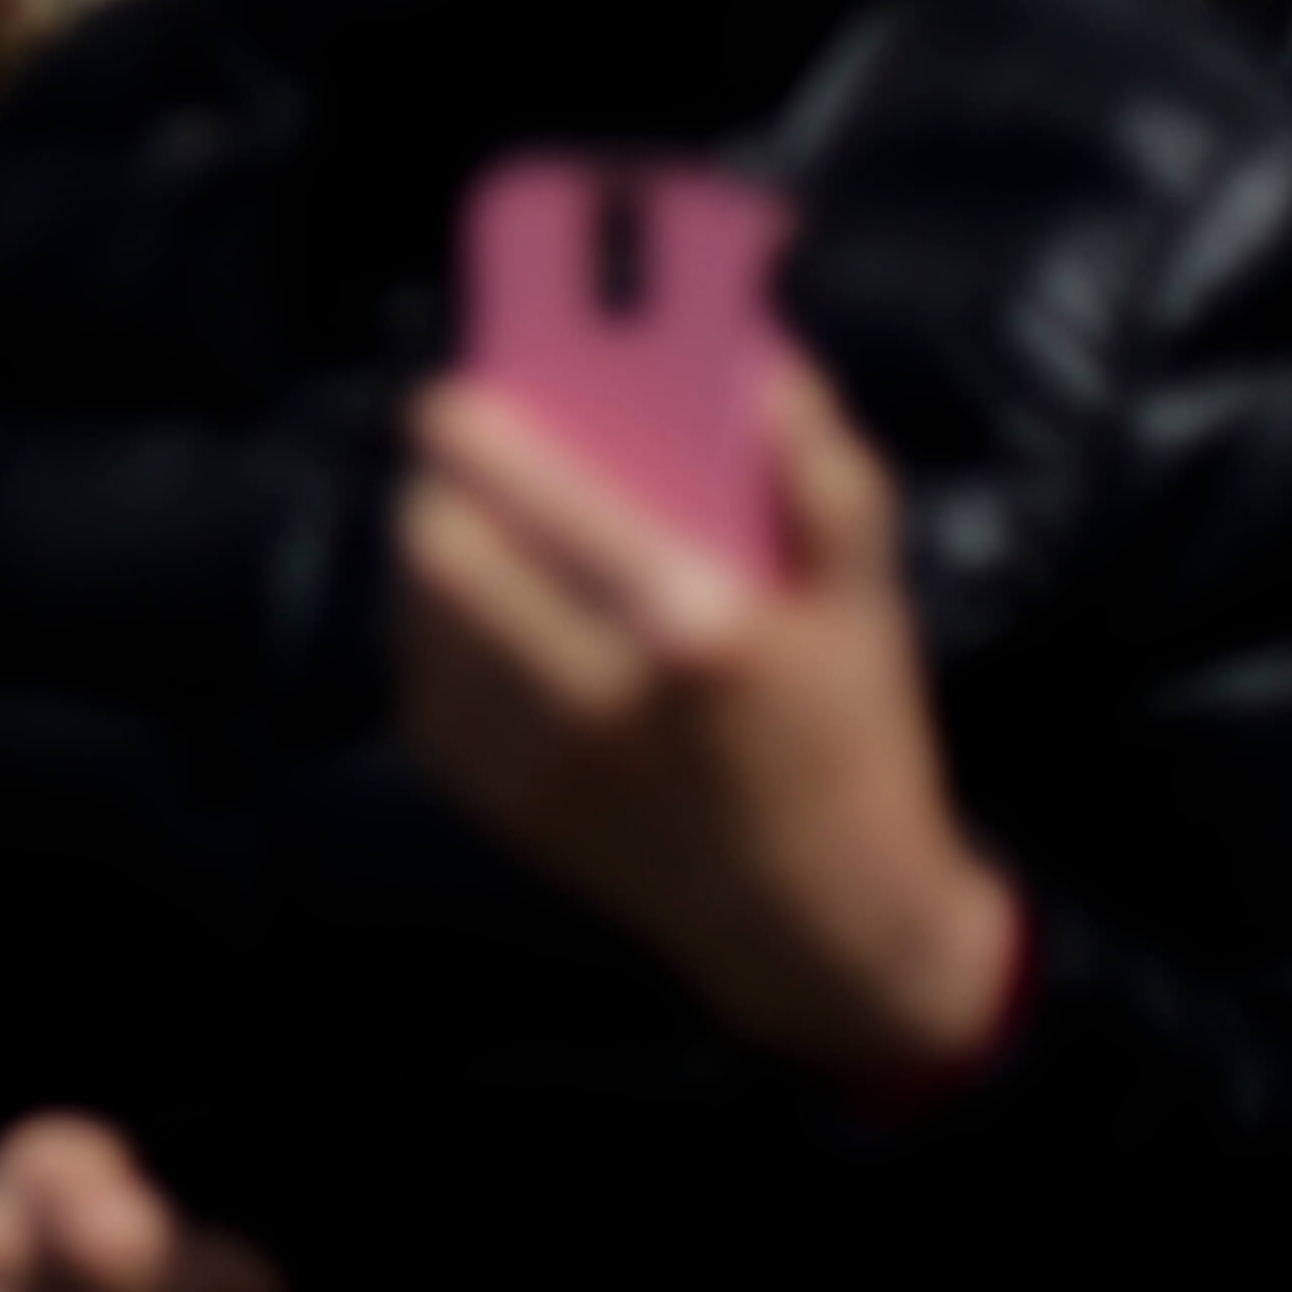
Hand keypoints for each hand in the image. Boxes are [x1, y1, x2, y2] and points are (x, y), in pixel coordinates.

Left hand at [397, 356, 1025, 1092]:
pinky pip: (426, 678)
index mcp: (699, 631)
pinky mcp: (496, 802)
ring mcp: (535, 762)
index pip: (545, 504)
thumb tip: (753, 361)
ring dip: (440, 547)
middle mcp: (600, 700)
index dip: (482, 435)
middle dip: (442, 485)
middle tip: (461, 453)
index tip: (457, 393)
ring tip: (476, 515)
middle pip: (445, 552)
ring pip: (421, 610)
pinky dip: (442, 626)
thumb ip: (821, 474)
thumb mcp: (870, 601)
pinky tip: (490, 604)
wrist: (823, 930)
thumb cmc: (851, 745)